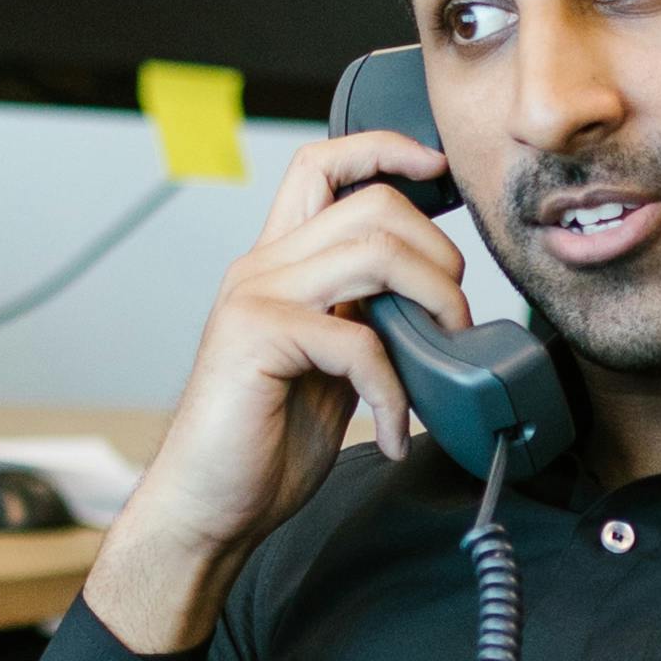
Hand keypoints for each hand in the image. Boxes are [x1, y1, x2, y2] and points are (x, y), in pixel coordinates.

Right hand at [81, 124, 478, 660]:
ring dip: (434, 302)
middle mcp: (261, 268)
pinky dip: (395, 390)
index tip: (436, 171)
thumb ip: (360, 316)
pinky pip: (360, 340)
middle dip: (438, 253)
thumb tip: (429, 297)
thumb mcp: (327, 365)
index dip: (384, 150)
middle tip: (453, 316)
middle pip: (370, 205)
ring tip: (441, 354)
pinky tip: (395, 431)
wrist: (206, 511)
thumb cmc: (263, 446)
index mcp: (277, 265)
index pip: (322, 163)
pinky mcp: (257, 341)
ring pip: (374, 253)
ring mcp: (255, 300)